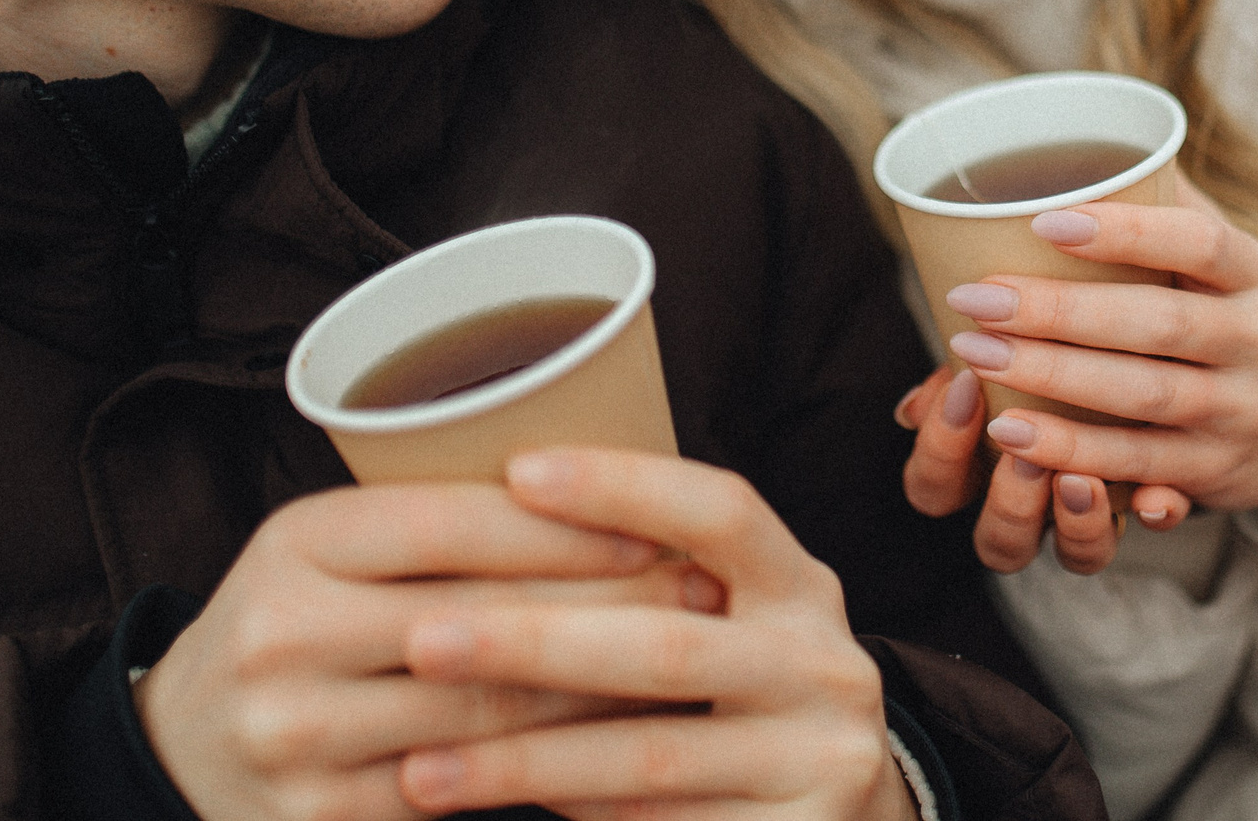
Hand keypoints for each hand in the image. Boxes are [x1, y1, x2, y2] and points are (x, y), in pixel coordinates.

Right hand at [137, 481, 706, 820]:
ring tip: (684, 663)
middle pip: (481, 621)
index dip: (564, 530)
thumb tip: (614, 488)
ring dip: (600, 691)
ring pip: (486, 712)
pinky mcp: (317, 817)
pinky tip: (616, 740)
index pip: (453, 525)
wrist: (183, 745)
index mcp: (295, 541)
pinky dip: (548, 761)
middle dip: (609, 610)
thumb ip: (441, 520)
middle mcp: (282, 635)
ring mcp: (294, 735)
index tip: (659, 533)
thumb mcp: (337, 545)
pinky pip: (462, 788)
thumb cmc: (302, 618)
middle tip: (703, 596)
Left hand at [393, 448, 917, 819]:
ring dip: (522, 761)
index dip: (625, 486)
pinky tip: (490, 817)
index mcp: (802, 587)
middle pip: (667, 646)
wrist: (837, 819)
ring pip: (648, 756)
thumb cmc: (735, 700)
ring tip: (419, 768)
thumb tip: (490, 510)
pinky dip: (567, 818)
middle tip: (421, 641)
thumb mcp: (728, 624)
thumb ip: (647, 583)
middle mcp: (826, 667)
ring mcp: (820, 762)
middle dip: (532, 642)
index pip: (722, 510)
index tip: (516, 471)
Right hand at [895, 364, 1190, 573]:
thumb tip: (925, 396)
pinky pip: (1158, 520)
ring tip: (1081, 480)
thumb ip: (966, 367)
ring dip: (1076, 523)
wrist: (1149, 335)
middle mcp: (1033, 505)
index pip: (933, 488)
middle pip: (1000, 544)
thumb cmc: (1043, 335)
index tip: (964, 382)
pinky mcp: (1157, 491)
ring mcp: (1094, 509)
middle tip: (1020, 453)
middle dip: (1008, 503)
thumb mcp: (995, 342)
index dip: (940, 448)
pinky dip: (1157, 511)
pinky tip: (1158, 496)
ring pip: (1078, 555)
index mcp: (977, 469)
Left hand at [946, 171, 1257, 510]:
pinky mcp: (1215, 471)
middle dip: (1060, 312)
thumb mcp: (1233, 261)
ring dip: (1052, 377)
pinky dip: (1072, 449)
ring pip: (1142, 395)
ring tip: (975, 353)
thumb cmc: (1242, 317)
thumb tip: (1096, 141)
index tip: (1045, 220)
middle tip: (977, 297)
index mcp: (1256, 274)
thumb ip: (1172, 209)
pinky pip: (1137, 461)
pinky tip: (1011, 429)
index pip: (1201, 243)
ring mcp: (1240, 413)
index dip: (1127, 231)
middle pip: (1158, 323)